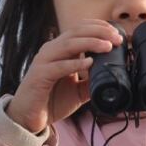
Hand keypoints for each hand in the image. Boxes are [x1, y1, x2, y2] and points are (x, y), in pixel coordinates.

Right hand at [3, 19, 122, 132]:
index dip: (99, 26)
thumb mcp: (78, 90)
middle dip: (99, 32)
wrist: (28, 119)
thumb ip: (92, 81)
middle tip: (117, 39)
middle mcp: (51, 50)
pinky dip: (75, 63)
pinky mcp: (39, 75)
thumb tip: (113, 77)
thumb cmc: (51, 101)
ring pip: (68, 44)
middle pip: (76, 32)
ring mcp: (44, 61)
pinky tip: (89, 63)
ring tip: (107, 46)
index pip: (80, 28)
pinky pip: (59, 66)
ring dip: (90, 43)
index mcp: (60, 49)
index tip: (117, 33)